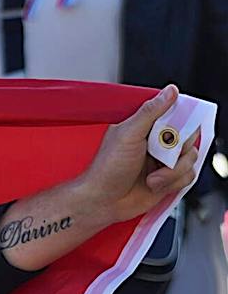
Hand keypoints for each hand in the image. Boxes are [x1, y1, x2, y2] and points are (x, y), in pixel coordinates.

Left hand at [72, 85, 202, 226]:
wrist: (103, 201)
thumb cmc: (107, 168)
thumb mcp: (128, 134)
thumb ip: (150, 112)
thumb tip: (169, 91)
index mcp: (145, 127)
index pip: (176, 116)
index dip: (180, 124)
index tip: (172, 133)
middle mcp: (156, 143)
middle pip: (188, 138)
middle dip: (177, 151)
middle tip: (158, 156)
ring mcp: (163, 162)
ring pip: (190, 159)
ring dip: (172, 172)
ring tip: (152, 177)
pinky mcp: (169, 179)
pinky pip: (188, 176)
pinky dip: (173, 183)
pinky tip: (155, 184)